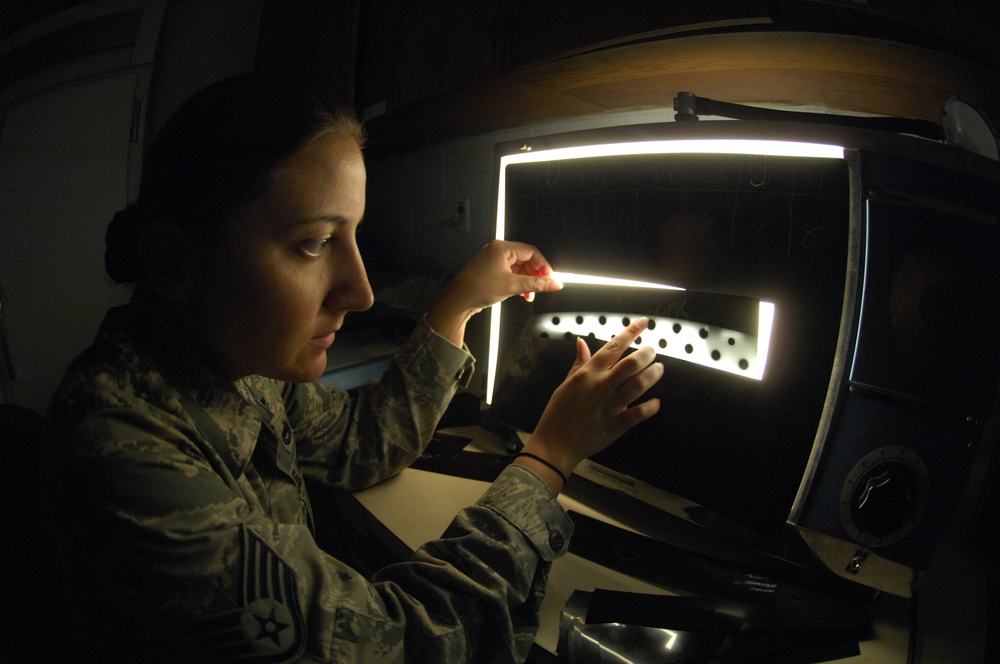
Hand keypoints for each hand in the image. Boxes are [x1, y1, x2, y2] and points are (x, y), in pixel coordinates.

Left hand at [426, 240, 562, 345]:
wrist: (459, 301)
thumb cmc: (478, 288)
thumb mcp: (512, 286)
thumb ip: (536, 284)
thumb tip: (555, 283)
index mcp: (502, 248)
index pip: (531, 252)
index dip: (543, 266)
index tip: (551, 278)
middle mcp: (498, 252)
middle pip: (526, 260)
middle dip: (535, 275)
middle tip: (542, 287)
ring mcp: (494, 261)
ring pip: (519, 269)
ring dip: (527, 281)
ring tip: (530, 294)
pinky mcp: (492, 272)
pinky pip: (511, 274)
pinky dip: (519, 283)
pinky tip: (522, 294)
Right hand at [515, 318, 663, 491]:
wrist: (555, 443)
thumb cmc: (558, 412)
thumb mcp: (566, 383)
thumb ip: (579, 363)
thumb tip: (581, 342)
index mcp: (588, 374)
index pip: (613, 347)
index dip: (630, 333)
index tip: (643, 323)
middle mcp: (601, 387)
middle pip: (630, 364)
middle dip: (646, 354)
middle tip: (653, 351)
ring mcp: (609, 406)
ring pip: (637, 385)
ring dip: (652, 375)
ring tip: (659, 369)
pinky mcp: (616, 425)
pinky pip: (638, 414)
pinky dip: (650, 407)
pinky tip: (656, 402)